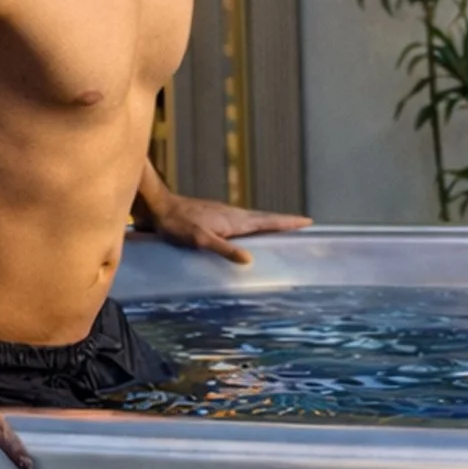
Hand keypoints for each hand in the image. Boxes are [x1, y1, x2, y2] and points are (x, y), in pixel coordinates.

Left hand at [143, 195, 312, 264]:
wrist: (160, 208)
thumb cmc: (178, 225)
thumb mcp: (200, 240)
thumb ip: (224, 249)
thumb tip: (249, 260)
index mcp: (235, 220)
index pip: (267, 221)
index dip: (287, 222)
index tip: (307, 221)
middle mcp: (233, 215)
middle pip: (265, 218)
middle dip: (284, 222)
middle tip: (302, 224)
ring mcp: (225, 215)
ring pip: (254, 219)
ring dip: (270, 223)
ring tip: (283, 227)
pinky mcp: (216, 218)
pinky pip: (242, 222)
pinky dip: (253, 226)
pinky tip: (249, 232)